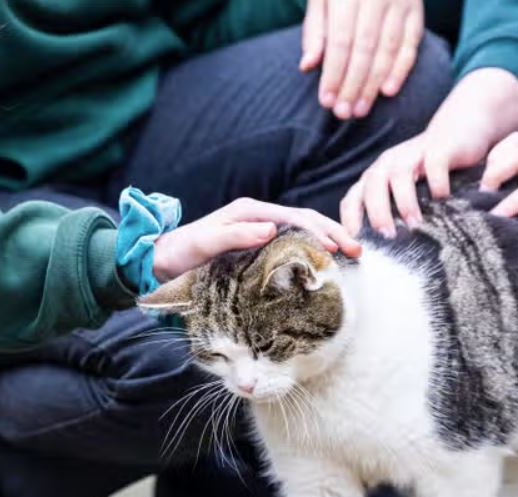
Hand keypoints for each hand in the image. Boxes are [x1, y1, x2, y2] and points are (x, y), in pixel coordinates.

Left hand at [152, 198, 361, 280]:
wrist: (159, 261)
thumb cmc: (180, 253)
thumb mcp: (204, 244)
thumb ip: (235, 235)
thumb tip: (271, 227)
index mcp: (250, 212)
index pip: (296, 216)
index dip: (321, 231)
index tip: (340, 248)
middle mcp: (257, 216)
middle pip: (305, 220)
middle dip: (334, 233)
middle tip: (358, 253)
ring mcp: (258, 229)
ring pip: (302, 230)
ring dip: (327, 241)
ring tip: (350, 256)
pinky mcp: (257, 244)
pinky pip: (291, 243)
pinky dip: (312, 250)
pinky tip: (324, 263)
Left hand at [301, 0, 423, 118]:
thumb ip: (315, 30)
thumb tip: (307, 67)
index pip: (341, 41)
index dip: (334, 73)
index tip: (326, 101)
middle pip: (364, 49)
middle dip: (353, 84)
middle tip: (344, 113)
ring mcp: (400, 0)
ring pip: (388, 49)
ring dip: (374, 83)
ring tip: (361, 110)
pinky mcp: (416, 8)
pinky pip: (411, 43)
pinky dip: (401, 69)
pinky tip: (388, 91)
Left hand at [340, 69, 517, 235]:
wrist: (460, 130)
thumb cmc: (430, 172)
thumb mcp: (408, 192)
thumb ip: (395, 215)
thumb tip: (387, 257)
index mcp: (376, 177)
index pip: (352, 200)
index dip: (350, 223)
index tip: (358, 248)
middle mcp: (388, 164)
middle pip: (371, 187)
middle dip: (376, 214)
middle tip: (386, 239)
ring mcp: (412, 153)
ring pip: (398, 174)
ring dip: (404, 201)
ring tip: (414, 224)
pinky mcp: (438, 147)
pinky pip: (433, 164)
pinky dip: (437, 183)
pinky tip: (443, 200)